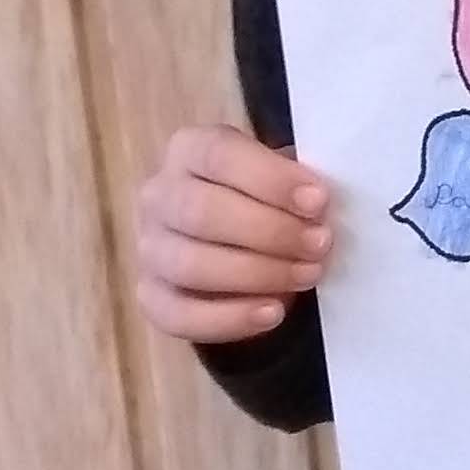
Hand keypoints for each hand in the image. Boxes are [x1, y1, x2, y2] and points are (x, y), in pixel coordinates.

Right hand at [134, 124, 331, 342]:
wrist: (241, 238)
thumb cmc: (269, 197)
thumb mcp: (283, 176)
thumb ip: (296, 184)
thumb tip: (320, 206)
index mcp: (190, 150)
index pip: (219, 155)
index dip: (270, 179)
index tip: (318, 201)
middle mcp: (159, 196)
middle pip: (200, 212)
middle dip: (269, 231)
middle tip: (319, 244)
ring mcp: (149, 248)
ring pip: (189, 265)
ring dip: (256, 274)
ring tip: (306, 275)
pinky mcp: (150, 296)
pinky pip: (178, 315)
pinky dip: (228, 319)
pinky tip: (272, 314)